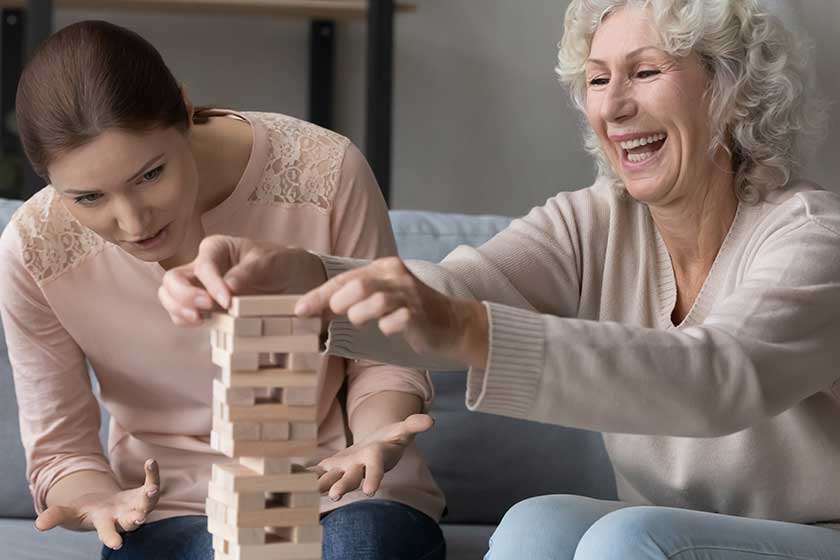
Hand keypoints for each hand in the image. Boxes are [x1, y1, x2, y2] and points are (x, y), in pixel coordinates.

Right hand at [34, 459, 160, 549]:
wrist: (105, 507)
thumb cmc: (85, 511)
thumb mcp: (69, 512)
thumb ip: (56, 516)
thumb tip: (38, 525)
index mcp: (104, 523)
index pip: (107, 533)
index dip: (111, 538)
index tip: (116, 545)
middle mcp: (123, 517)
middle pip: (131, 521)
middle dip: (135, 519)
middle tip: (140, 518)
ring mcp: (136, 506)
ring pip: (147, 503)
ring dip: (150, 496)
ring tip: (152, 488)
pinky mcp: (144, 493)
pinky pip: (151, 483)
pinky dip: (152, 474)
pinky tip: (150, 462)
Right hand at [158, 235, 326, 324]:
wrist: (290, 277)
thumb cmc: (278, 263)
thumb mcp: (269, 263)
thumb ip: (248, 273)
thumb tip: (228, 288)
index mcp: (215, 248)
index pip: (203, 267)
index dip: (211, 285)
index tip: (227, 302)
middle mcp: (201, 266)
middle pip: (173, 280)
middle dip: (184, 297)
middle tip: (204, 312)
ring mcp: (199, 287)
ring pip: (170, 296)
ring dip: (179, 310)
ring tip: (200, 320)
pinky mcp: (203, 305)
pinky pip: (181, 313)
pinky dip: (185, 320)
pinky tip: (204, 323)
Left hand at [295, 257, 488, 367]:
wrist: (453, 323)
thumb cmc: (410, 311)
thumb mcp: (381, 297)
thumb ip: (353, 298)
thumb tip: (314, 309)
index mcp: (385, 267)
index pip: (345, 278)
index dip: (319, 295)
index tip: (299, 310)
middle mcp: (397, 277)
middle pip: (359, 285)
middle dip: (338, 301)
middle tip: (334, 315)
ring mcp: (411, 296)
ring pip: (376, 300)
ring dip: (360, 314)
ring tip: (359, 322)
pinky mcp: (420, 316)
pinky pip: (397, 321)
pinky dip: (386, 327)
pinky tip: (387, 330)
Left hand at [312, 414, 433, 500]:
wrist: (376, 450)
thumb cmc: (390, 439)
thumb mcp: (403, 430)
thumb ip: (413, 425)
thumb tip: (431, 420)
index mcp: (376, 459)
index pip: (377, 469)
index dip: (374, 478)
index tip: (371, 491)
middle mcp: (360, 468)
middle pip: (352, 479)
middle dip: (344, 486)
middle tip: (335, 496)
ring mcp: (346, 469)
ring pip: (332, 478)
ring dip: (319, 484)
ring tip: (305, 489)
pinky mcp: (333, 466)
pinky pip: (318, 471)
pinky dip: (306, 474)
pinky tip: (291, 476)